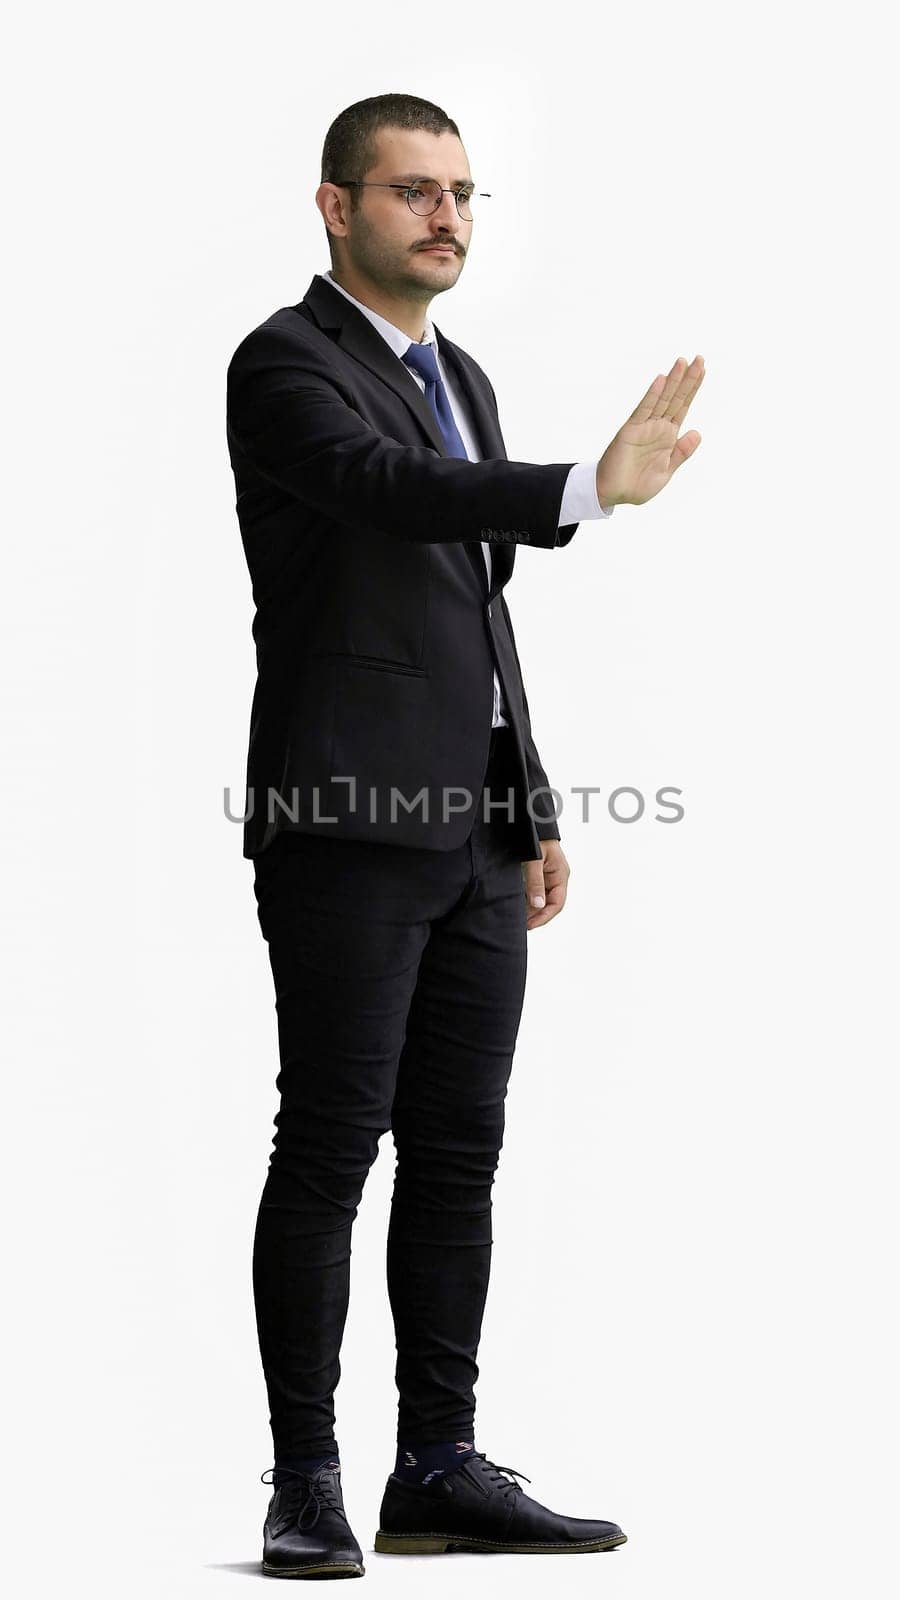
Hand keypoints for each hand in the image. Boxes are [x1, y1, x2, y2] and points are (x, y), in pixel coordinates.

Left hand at [522, 839, 569, 929]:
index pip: (557, 903)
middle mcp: (557, 878)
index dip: (544, 916)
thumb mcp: (534, 860)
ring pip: (542, 899)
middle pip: (550, 903)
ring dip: (532, 909)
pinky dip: (528, 900)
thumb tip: (538, 905)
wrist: (532, 822)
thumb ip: (535, 882)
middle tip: (522, 925)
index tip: (530, 925)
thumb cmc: (536, 837)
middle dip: (537, 916)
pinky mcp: (540, 874)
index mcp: (561, 875)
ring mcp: (549, 877)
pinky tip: (519, 905)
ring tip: (519, 918)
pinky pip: (536, 891)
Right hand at [595, 354, 704, 507]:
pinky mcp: (630, 430)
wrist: (613, 494)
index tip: (702, 370)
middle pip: (675, 398)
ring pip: (662, 399)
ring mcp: (644, 427)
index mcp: (668, 436)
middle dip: (688, 379)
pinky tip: (661, 379)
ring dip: (673, 381)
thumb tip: (698, 433)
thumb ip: (681, 453)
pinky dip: (652, 394)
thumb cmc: (637, 485)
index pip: (682, 407)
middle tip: (699, 358)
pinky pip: (644, 410)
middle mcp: (657, 427)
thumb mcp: (666, 471)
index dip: (692, 389)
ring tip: (683, 362)